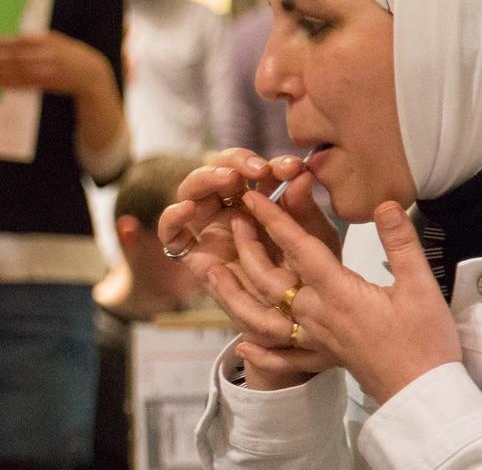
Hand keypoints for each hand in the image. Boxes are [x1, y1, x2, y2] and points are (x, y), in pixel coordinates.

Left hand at [0, 31, 109, 96]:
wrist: (89, 73)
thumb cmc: (68, 53)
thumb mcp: (55, 40)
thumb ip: (35, 40)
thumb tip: (10, 40)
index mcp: (48, 41)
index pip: (21, 41)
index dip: (4, 43)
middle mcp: (47, 55)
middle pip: (16, 57)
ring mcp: (47, 71)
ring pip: (18, 72)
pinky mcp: (46, 84)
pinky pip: (24, 85)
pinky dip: (10, 84)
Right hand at [159, 148, 337, 296]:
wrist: (290, 319)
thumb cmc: (304, 275)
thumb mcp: (311, 240)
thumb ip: (304, 210)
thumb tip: (303, 177)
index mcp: (259, 199)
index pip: (256, 169)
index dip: (272, 164)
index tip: (294, 169)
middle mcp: (228, 208)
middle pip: (218, 170)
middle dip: (236, 162)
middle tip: (258, 169)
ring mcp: (207, 228)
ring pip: (191, 191)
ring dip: (205, 177)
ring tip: (228, 179)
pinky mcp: (190, 252)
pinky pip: (170, 232)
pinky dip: (171, 217)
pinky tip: (187, 208)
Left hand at [238, 195, 460, 401]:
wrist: (423, 393)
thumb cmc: (425, 340)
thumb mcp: (420, 285)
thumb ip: (399, 242)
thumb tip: (385, 203)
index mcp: (337, 292)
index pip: (297, 247)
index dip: (273, 219)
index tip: (251, 197)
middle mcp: (316, 315)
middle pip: (269, 279)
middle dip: (248, 249)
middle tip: (233, 223)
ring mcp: (315, 340)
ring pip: (263, 317)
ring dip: (235, 296)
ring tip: (215, 277)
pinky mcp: (323, 359)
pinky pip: (283, 356)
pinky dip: (260, 351)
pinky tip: (243, 345)